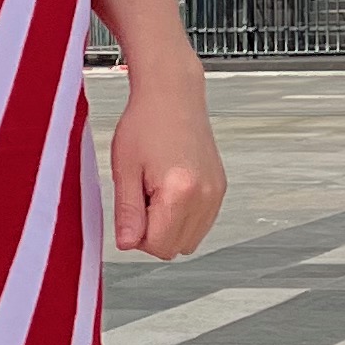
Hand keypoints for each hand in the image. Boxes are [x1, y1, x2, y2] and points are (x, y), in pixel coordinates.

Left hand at [109, 66, 223, 259]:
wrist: (172, 95)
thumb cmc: (146, 123)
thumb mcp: (125, 169)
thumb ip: (127, 212)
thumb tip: (127, 244)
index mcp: (181, 191)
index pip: (159, 246)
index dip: (137, 238)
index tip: (129, 215)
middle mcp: (205, 195)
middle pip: (177, 248)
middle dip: (153, 235)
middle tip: (141, 200)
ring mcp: (216, 193)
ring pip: (190, 240)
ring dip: (169, 228)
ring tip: (154, 194)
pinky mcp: (220, 189)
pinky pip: (201, 223)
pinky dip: (182, 218)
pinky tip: (168, 191)